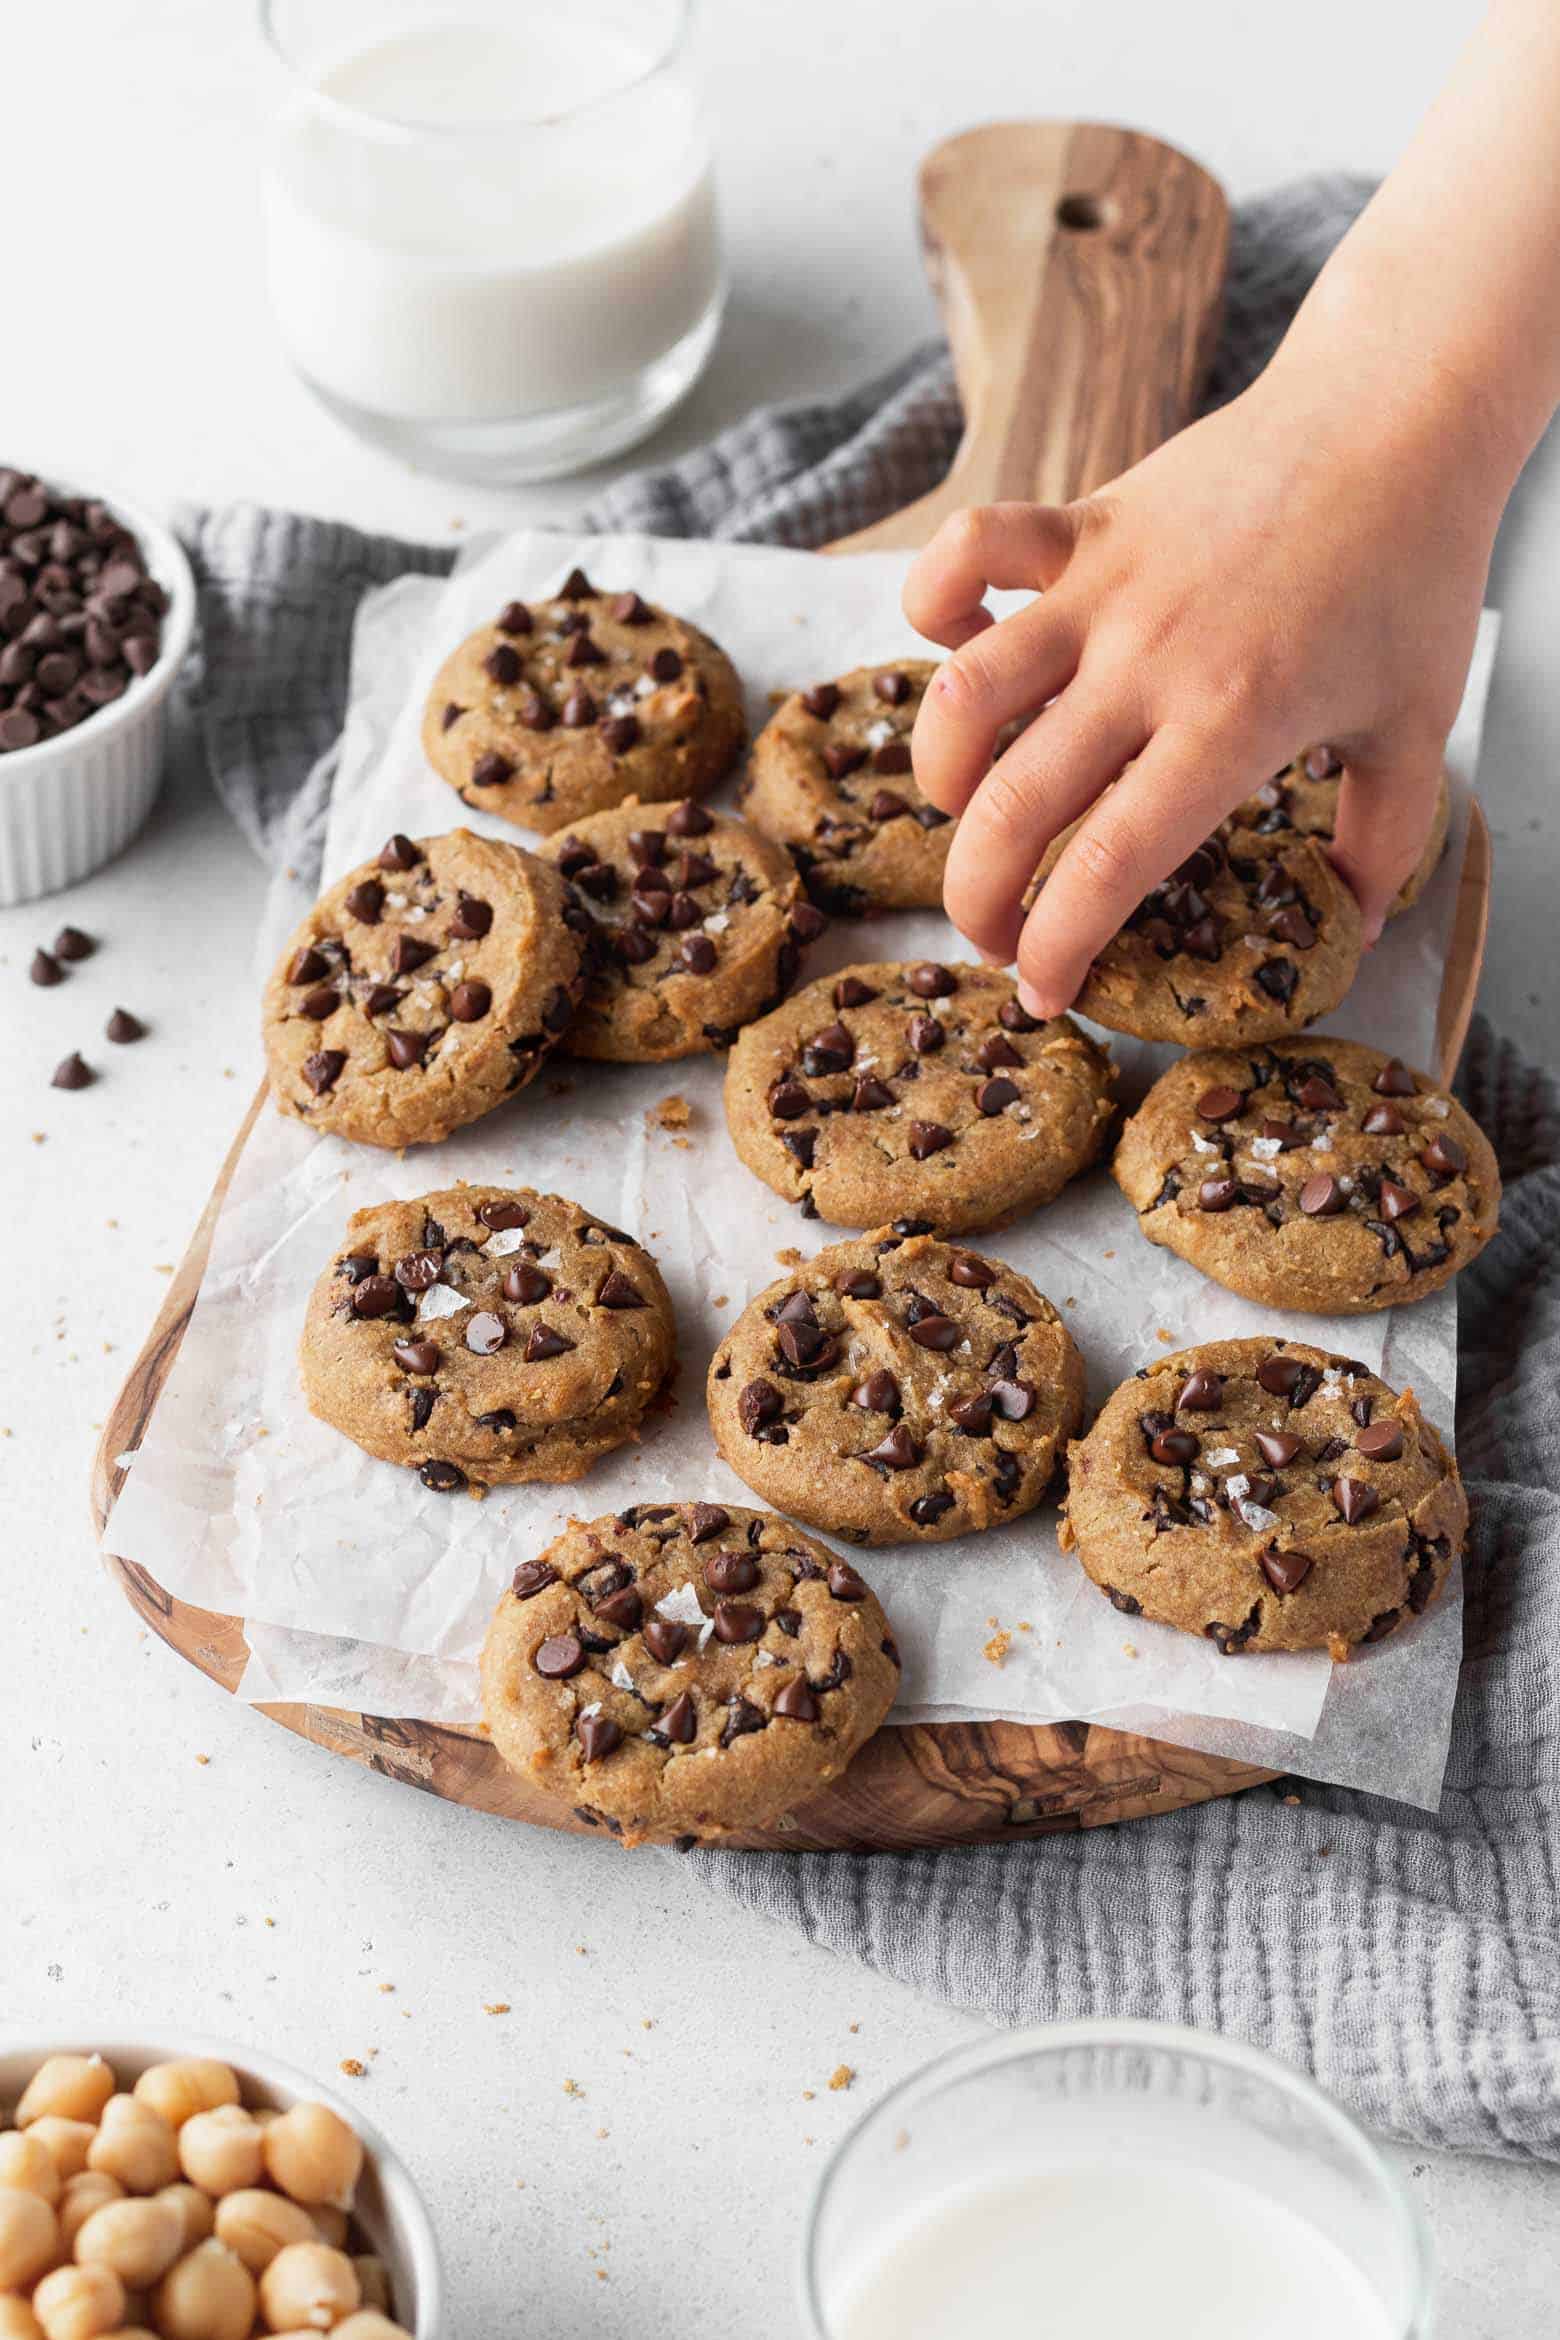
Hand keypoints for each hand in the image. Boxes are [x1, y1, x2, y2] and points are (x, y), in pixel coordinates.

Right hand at [903, 350, 1498, 1018]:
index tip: (1046, 991)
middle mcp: (1150, 659)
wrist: (1395, 413)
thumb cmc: (1411, 573)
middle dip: (975, 897)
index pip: (1106, 865)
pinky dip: (936, 602)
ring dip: (938, 770)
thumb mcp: (1417, 729)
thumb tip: (1349, 935)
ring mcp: (1104, 585)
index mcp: (1231, 724)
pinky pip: (970, 551)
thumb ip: (1381, 845)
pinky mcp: (1082, 522)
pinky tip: (960, 645)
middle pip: (1012, 804)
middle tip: (988, 930)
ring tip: (963, 805)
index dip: (1058, 947)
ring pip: (963, 689)